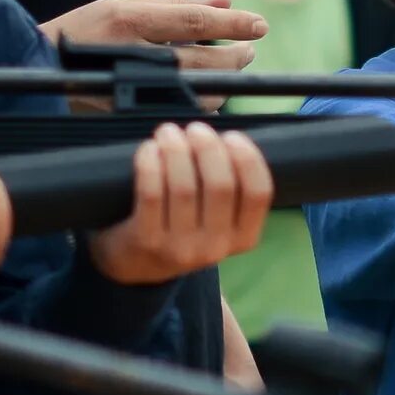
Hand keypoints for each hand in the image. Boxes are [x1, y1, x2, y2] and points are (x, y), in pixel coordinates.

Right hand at [43, 0, 263, 109]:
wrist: (39, 65)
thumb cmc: (86, 29)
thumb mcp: (126, 4)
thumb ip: (179, 5)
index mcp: (128, 20)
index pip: (193, 22)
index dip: (232, 24)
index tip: (260, 25)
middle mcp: (129, 53)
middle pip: (201, 62)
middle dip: (235, 57)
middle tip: (249, 49)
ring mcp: (128, 86)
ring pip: (196, 93)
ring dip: (225, 81)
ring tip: (234, 65)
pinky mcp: (129, 111)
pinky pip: (180, 112)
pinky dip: (202, 101)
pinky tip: (210, 89)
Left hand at [83, 122, 274, 283]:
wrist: (136, 265)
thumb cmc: (182, 227)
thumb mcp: (216, 219)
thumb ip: (227, 185)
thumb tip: (219, 131)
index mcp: (243, 237)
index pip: (259, 193)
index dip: (248, 158)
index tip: (232, 136)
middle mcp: (216, 247)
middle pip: (221, 186)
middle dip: (208, 148)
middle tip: (195, 129)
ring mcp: (181, 248)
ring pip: (184, 188)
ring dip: (176, 151)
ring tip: (168, 132)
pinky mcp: (147, 242)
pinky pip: (151, 194)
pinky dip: (150, 165)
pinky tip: (149, 149)